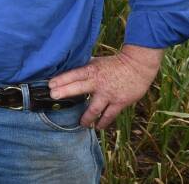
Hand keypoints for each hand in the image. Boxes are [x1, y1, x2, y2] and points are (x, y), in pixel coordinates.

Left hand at [47, 44, 162, 128]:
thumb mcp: (98, 62)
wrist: (138, 66)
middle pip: (79, 88)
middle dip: (65, 92)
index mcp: (92, 70)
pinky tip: (98, 127)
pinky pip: (109, 115)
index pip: (74, 74)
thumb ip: (85, 67)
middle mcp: (98, 83)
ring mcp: (109, 94)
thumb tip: (68, 69)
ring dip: (86, 118)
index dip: (62, 79)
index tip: (50, 85)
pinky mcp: (119, 102)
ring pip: (94, 108)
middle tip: (53, 96)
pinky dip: (103, 122)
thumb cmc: (115, 64)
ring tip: (80, 124)